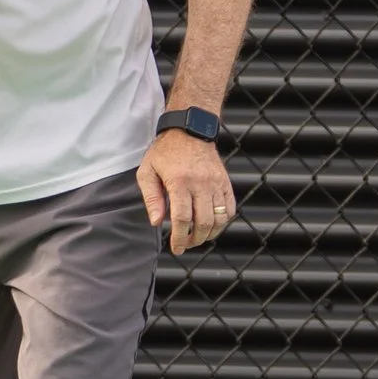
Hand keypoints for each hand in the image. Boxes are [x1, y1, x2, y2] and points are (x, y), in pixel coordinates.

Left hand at [138, 129, 234, 254]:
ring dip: (209, 234)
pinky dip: (223, 221)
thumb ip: (151, 198)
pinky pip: (230, 208)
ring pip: (219, 218)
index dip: (180, 238)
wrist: (189, 130)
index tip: (176, 248)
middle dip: (195, 239)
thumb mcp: (147, 171)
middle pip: (204, 222)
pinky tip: (211, 224)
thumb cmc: (164, 152)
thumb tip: (156, 222)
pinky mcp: (225, 182)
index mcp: (179, 181)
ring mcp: (216, 183)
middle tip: (186, 244)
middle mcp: (201, 183)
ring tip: (198, 236)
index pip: (183, 218)